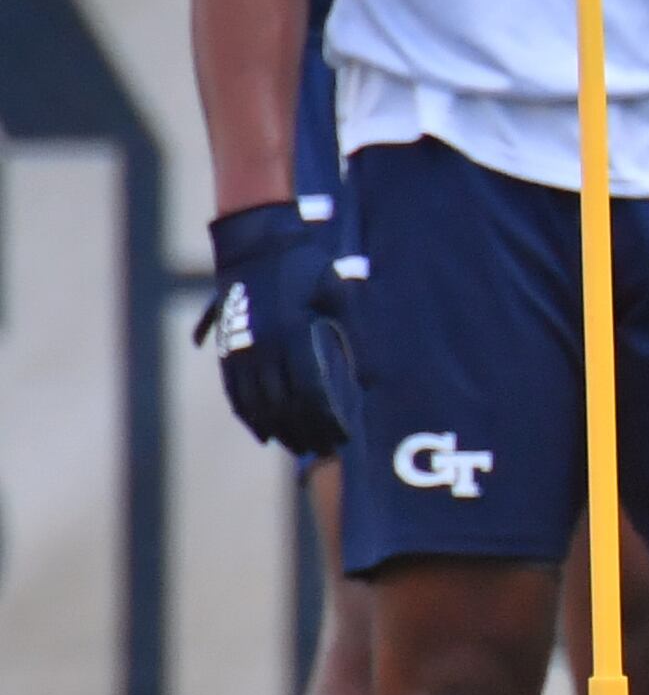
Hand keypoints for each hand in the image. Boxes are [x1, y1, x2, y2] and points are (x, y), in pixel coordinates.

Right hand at [197, 201, 353, 457]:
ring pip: (258, 404)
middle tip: (324, 450)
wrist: (255, 244)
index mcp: (295, 335)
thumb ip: (355, 332)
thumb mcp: (338, 293)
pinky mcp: (229, 350)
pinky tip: (262, 432)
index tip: (342, 437)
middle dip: (305, 431)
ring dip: (278, 430)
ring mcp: (243, 351)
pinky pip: (235, 392)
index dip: (326, 419)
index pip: (312, 392)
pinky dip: (249, 415)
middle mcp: (266, 348)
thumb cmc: (305, 267)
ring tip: (297, 447)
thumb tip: (374, 373)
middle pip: (285, 405)